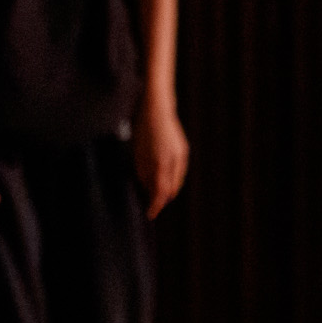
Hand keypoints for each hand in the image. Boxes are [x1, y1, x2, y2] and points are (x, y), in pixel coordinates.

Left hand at [133, 99, 188, 217]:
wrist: (157, 109)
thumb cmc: (142, 129)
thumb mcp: (138, 153)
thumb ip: (144, 172)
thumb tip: (148, 189)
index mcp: (162, 163)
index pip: (160, 192)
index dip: (155, 205)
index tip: (150, 214)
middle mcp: (175, 161)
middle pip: (170, 189)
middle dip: (161, 199)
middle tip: (152, 206)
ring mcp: (181, 156)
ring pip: (176, 181)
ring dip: (167, 190)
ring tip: (157, 195)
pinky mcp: (183, 151)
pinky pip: (179, 172)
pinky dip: (172, 179)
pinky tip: (164, 179)